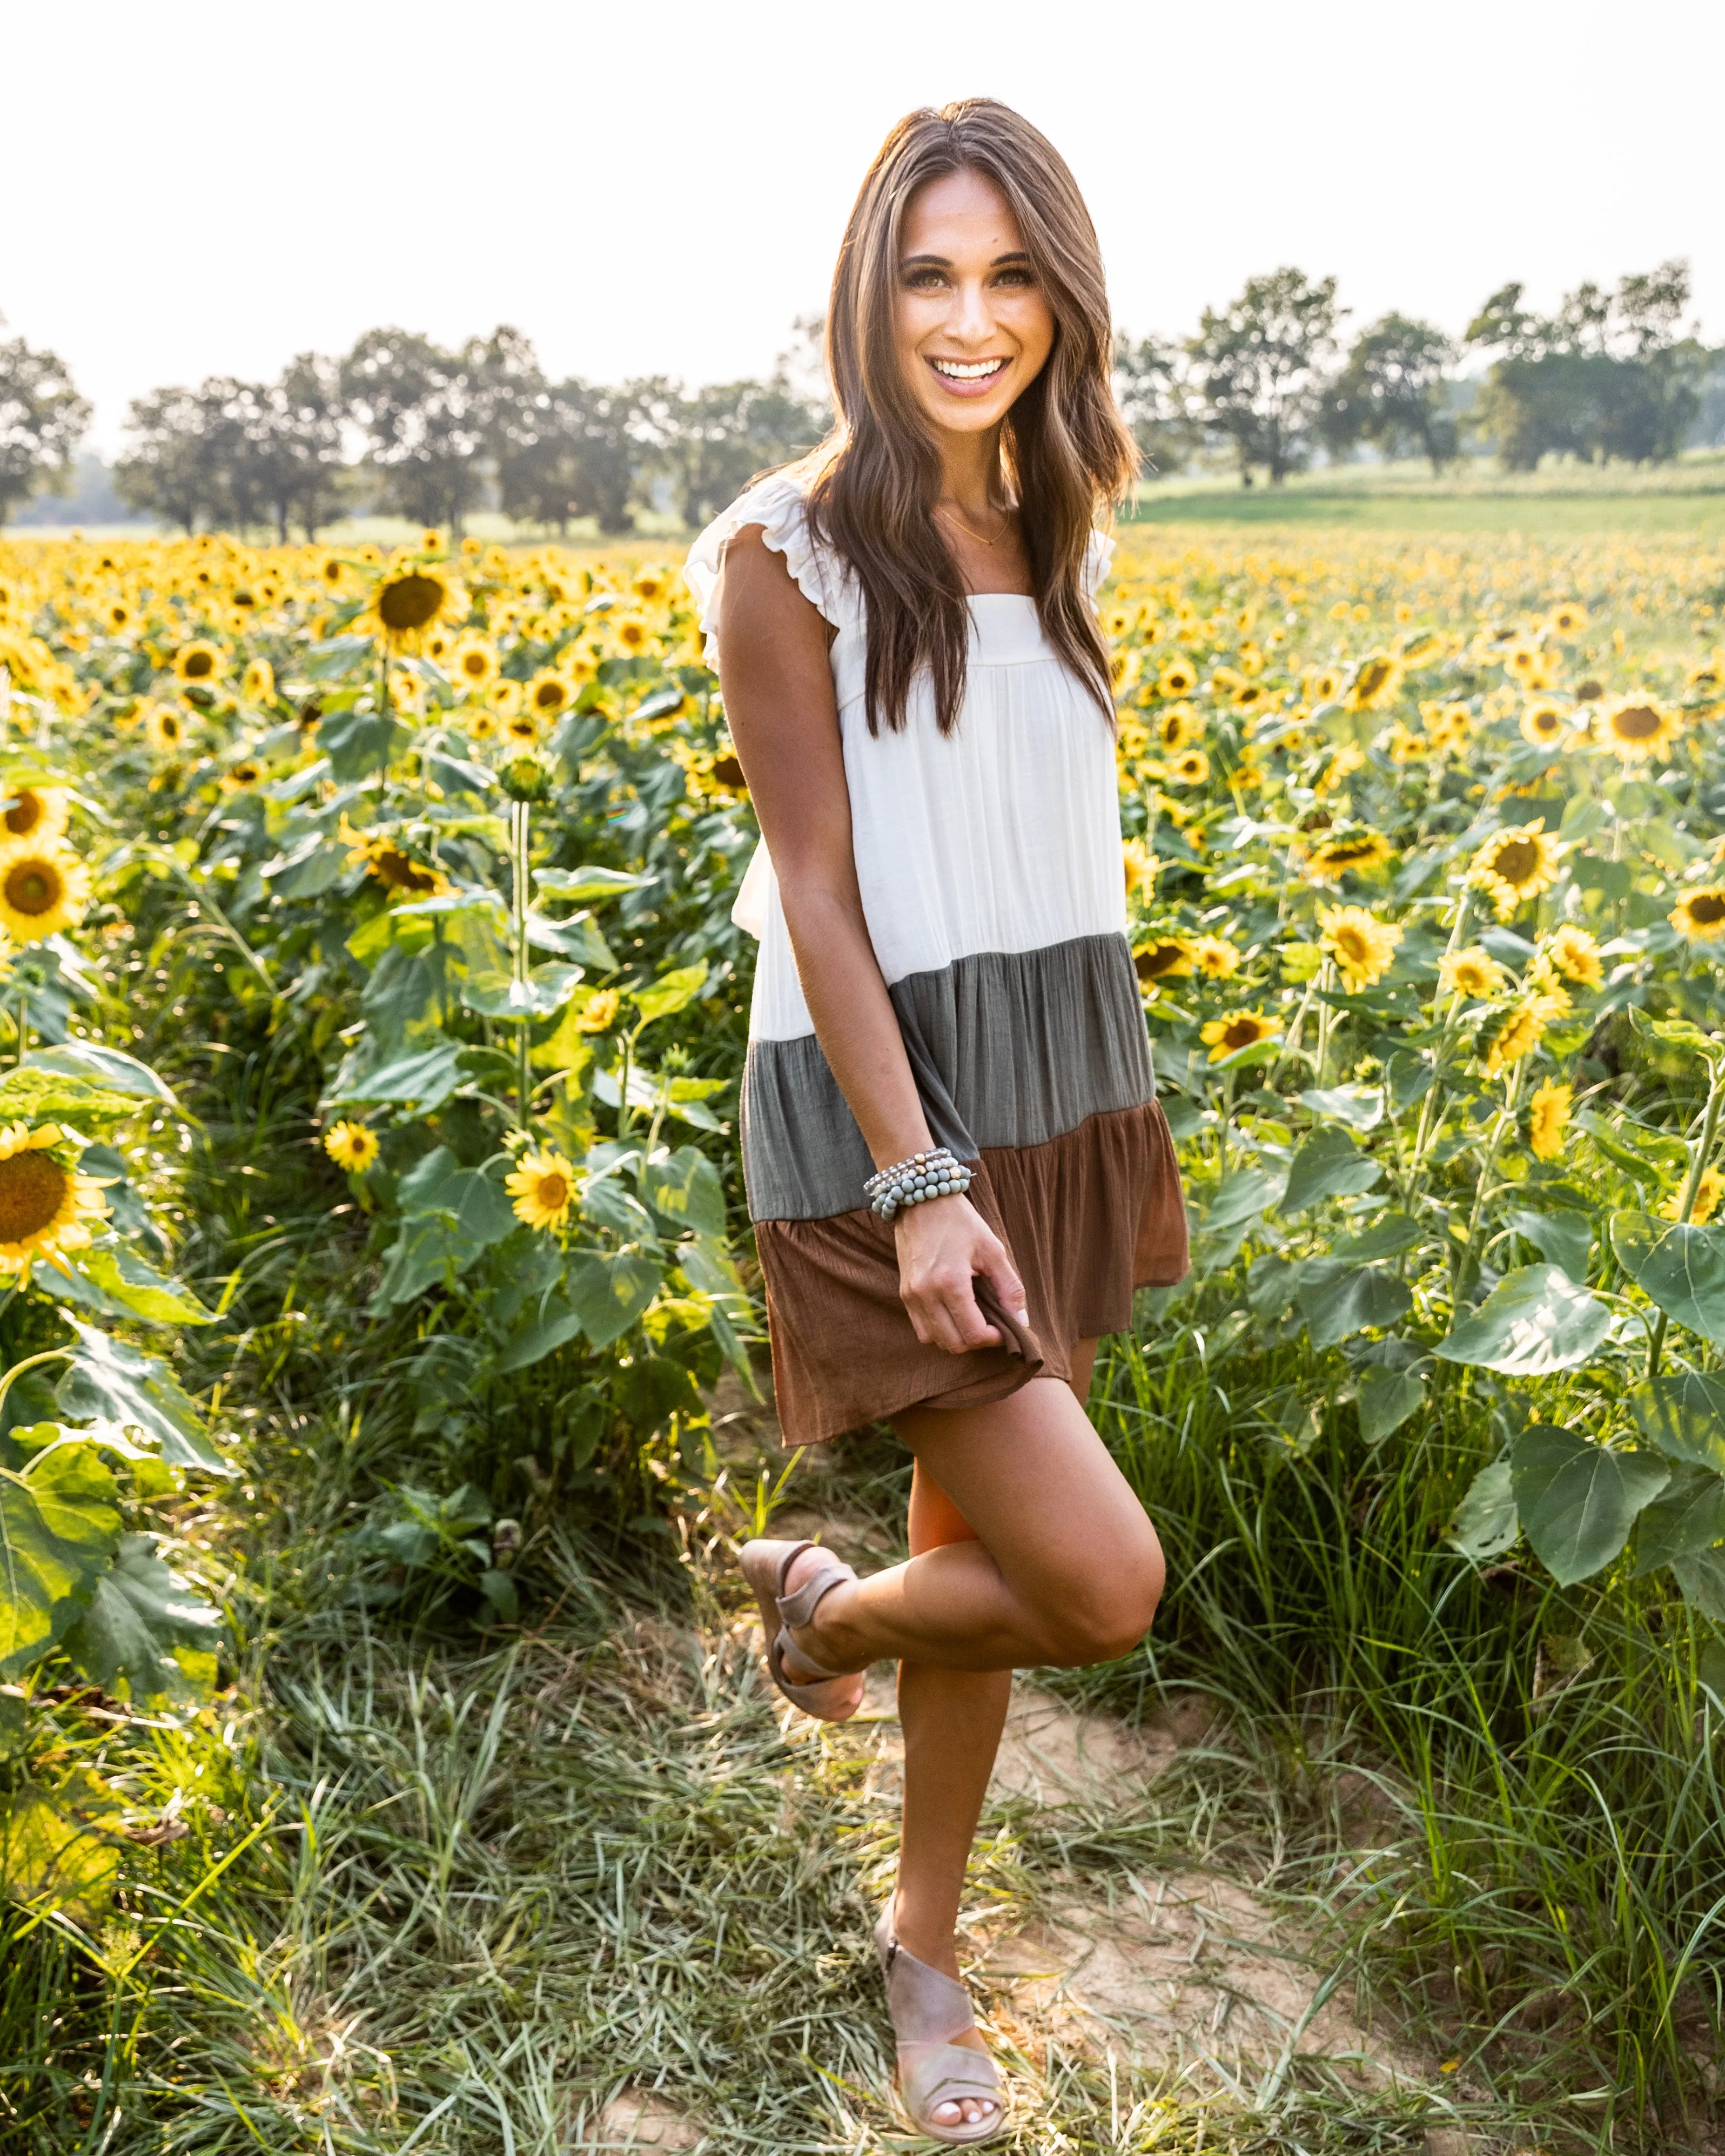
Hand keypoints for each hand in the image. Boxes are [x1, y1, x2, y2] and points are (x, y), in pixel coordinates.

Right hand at [894, 1194, 1028, 1355]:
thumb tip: (1021, 1321)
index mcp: (950, 1282)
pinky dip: (939, 1330)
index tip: (1004, 1327)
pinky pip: (921, 1328)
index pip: (973, 1333)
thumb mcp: (992, 1250)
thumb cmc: (960, 1221)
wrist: (921, 1200)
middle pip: (953, 1343)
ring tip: (971, 1320)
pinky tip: (953, 1314)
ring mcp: (911, 1295)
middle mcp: (925, 1293)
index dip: (993, 1338)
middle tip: (990, 1326)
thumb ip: (1010, 1288)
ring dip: (956, 1338)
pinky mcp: (904, 1293)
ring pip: (934, 1340)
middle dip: (976, 1341)